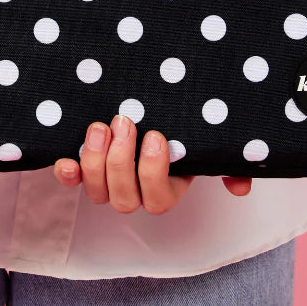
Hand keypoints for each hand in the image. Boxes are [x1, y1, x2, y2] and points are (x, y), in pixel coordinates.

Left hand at [53, 114, 252, 214]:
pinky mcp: (84, 169)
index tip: (156, 135)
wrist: (147, 107)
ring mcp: (108, 183)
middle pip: (124, 198)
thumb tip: (241, 186)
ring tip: (100, 127)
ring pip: (97, 193)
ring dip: (95, 161)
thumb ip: (226, 163)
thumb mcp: (204, 142)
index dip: (153, 171)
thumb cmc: (179, 127)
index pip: (158, 198)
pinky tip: (66, 160)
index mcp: (166, 188)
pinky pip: (72, 181)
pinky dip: (67, 173)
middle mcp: (135, 192)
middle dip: (121, 161)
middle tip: (124, 122)